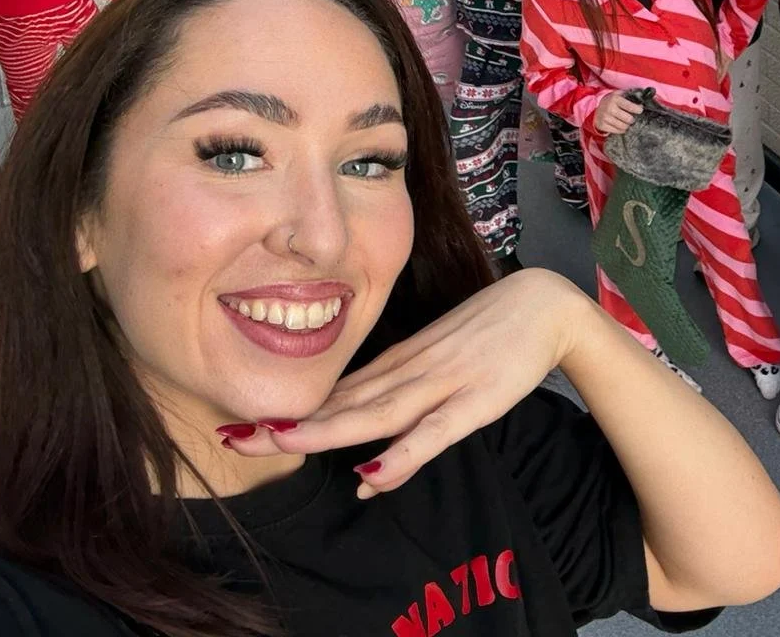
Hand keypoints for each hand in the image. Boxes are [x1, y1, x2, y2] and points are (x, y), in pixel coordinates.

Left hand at [221, 269, 588, 495]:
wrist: (544, 305)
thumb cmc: (491, 334)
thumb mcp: (440, 364)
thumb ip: (403, 408)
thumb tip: (365, 467)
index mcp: (400, 364)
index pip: (336, 395)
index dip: (289, 413)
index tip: (240, 427)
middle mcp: (410, 372)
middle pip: (342, 405)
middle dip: (288, 424)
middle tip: (234, 437)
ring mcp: (441, 385)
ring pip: (375, 414)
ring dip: (325, 430)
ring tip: (277, 441)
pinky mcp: (475, 402)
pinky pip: (433, 434)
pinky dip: (402, 455)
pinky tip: (373, 474)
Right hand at [594, 92, 643, 135]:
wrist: (597, 109)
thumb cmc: (612, 102)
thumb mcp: (619, 95)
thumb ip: (630, 97)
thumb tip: (642, 103)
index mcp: (615, 98)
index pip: (629, 106)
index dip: (637, 109)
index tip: (640, 110)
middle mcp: (609, 108)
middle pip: (628, 119)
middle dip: (632, 119)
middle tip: (632, 118)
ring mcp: (605, 117)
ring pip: (623, 126)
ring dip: (627, 125)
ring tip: (627, 123)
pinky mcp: (602, 125)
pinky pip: (617, 131)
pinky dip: (621, 130)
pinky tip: (621, 126)